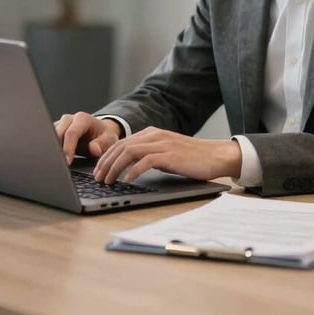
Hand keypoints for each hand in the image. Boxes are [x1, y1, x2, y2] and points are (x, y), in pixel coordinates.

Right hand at [55, 112, 121, 164]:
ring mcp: (61, 124)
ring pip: (50, 137)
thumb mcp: (109, 139)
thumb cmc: (104, 135)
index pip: (71, 133)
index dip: (68, 149)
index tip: (67, 162)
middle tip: (58, 166)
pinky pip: (49, 140)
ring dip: (52, 150)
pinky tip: (54, 159)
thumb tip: (94, 149)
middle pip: (57, 134)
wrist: (100, 131)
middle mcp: (69, 119)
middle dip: (56, 150)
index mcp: (82, 118)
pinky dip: (50, 150)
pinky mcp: (56, 131)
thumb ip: (102, 144)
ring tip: (56, 163)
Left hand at [93, 127, 241, 183]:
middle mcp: (155, 135)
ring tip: (108, 181)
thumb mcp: (165, 153)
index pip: (122, 143)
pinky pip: (146, 161)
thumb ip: (149, 155)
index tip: (98, 170)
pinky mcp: (170, 155)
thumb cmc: (191, 158)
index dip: (107, 157)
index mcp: (152, 133)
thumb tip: (128, 167)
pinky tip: (127, 180)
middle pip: (121, 146)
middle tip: (97, 178)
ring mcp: (162, 144)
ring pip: (129, 152)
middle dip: (106, 163)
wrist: (215, 155)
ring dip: (115, 167)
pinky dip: (133, 170)